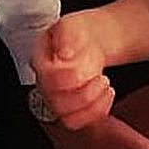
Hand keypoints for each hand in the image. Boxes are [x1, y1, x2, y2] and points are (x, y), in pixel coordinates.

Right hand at [32, 11, 114, 129]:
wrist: (86, 42)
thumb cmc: (77, 34)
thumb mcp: (72, 25)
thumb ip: (66, 36)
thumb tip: (64, 53)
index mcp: (40, 61)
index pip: (49, 78)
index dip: (71, 75)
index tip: (89, 62)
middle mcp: (44, 84)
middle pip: (56, 103)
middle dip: (85, 94)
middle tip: (101, 78)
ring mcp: (56, 99)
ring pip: (67, 118)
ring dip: (92, 104)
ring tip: (104, 84)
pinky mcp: (70, 110)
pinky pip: (79, 123)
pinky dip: (97, 111)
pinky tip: (107, 94)